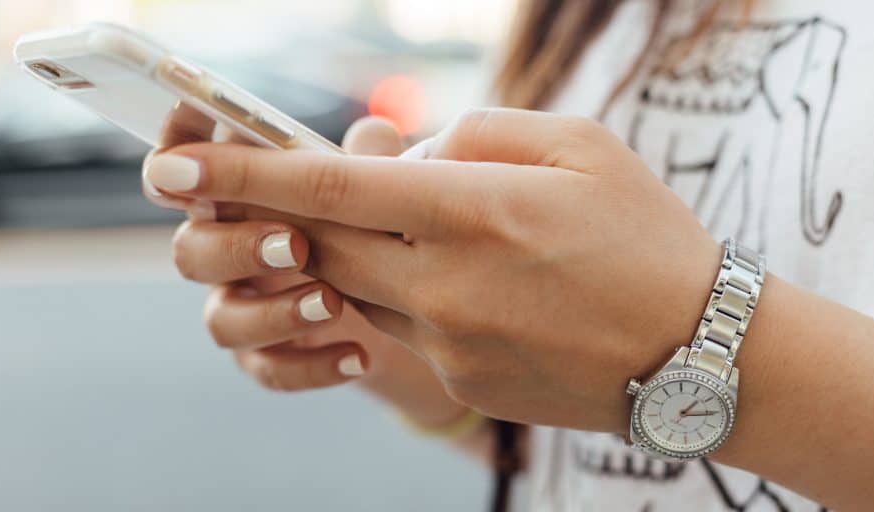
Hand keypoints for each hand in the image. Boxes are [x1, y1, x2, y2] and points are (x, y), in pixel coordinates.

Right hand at [142, 116, 467, 426]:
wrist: (410, 309)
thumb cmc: (378, 226)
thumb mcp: (381, 189)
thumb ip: (371, 161)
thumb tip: (375, 134)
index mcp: (240, 195)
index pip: (184, 171)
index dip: (173, 157)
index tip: (187, 156)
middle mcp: (228, 250)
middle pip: (191, 250)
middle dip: (237, 247)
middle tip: (297, 245)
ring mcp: (243, 307)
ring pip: (221, 320)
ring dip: (273, 313)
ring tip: (334, 303)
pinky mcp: (268, 356)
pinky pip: (267, 368)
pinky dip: (311, 366)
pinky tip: (358, 356)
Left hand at [144, 108, 721, 431]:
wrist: (699, 355)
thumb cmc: (648, 236)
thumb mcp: (580, 145)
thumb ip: (476, 133)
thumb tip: (403, 152)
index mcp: (475, 210)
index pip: (329, 187)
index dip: (242, 174)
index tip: (174, 167)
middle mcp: (446, 282)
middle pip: (321, 242)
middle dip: (286, 212)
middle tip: (275, 189)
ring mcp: (448, 342)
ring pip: (356, 286)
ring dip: (359, 250)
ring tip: (426, 228)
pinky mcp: (458, 379)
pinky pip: (401, 326)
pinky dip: (408, 291)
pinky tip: (473, 282)